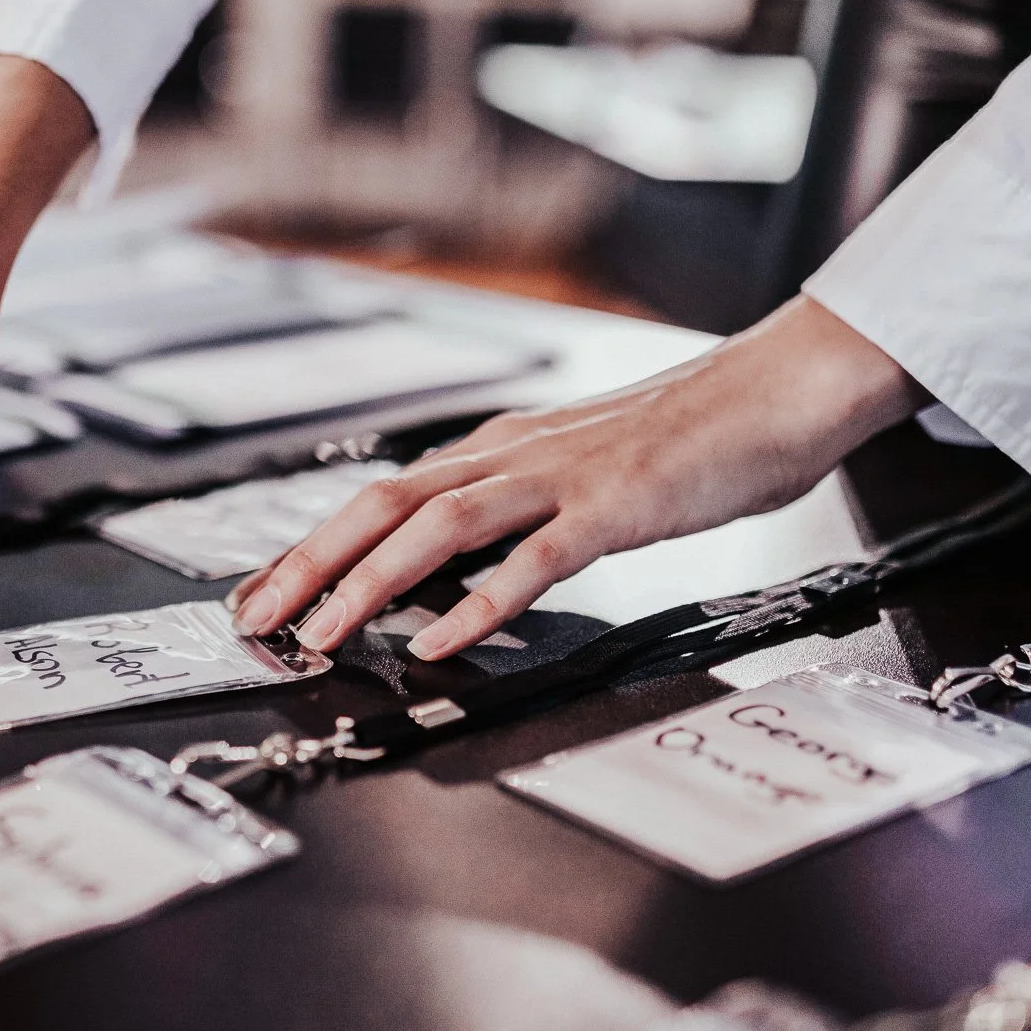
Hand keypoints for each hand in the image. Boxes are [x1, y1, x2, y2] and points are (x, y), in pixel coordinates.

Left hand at [229, 297, 925, 659]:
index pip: (382, 496)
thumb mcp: (582, 472)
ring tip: (323, 636)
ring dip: (368, 583)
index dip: (312, 544)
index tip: (262, 589)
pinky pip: (532, 559)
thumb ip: (520, 512)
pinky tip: (441, 641)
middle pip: (383, 504)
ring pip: (437, 527)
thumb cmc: (691, 437)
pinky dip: (478, 601)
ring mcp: (561, 477)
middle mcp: (514, 455)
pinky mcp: (613, 506)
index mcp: (501, 449)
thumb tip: (459, 565)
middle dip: (308, 563)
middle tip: (253, 617)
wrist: (778, 390)